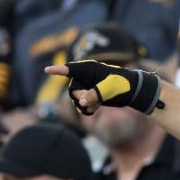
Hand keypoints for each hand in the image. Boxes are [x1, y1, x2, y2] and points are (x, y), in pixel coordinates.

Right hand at [43, 60, 161, 115]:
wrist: (132, 92)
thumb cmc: (122, 84)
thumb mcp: (109, 89)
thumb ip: (94, 94)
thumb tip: (81, 102)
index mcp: (89, 69)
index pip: (71, 69)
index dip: (58, 70)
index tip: (47, 71)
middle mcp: (86, 77)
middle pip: (72, 90)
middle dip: (80, 97)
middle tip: (92, 100)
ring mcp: (87, 87)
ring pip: (76, 99)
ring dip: (83, 105)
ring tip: (96, 106)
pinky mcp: (91, 96)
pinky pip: (81, 105)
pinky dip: (86, 109)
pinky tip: (95, 109)